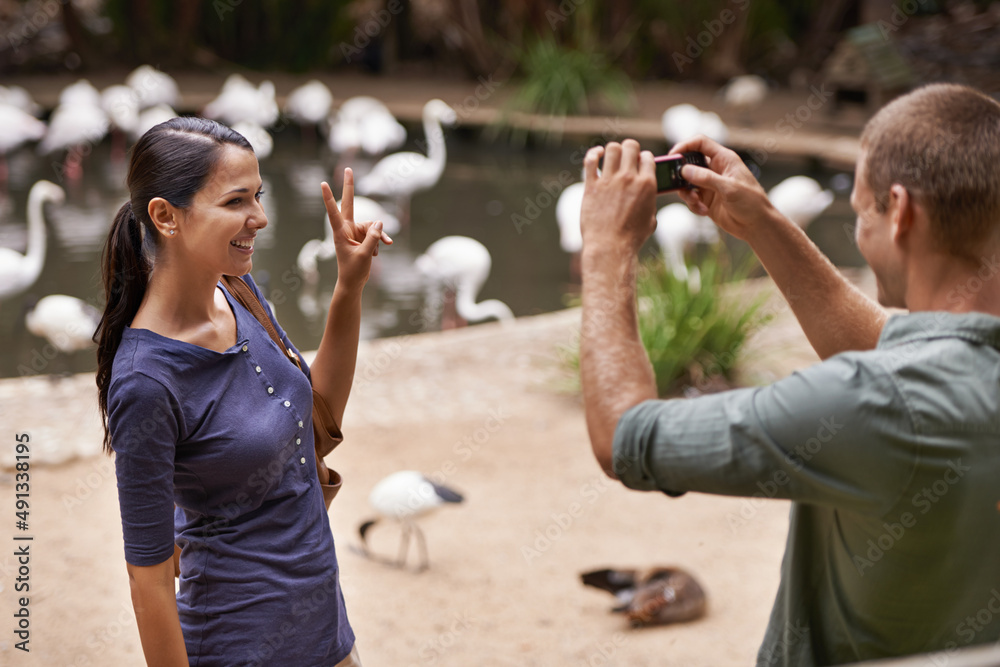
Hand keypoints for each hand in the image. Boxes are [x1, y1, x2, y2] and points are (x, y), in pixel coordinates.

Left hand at [322, 168, 392, 291]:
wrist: (354, 282)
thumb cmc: (353, 270)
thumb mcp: (365, 254)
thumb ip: (373, 237)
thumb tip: (380, 221)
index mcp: (340, 232)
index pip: (334, 211)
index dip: (329, 198)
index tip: (323, 184)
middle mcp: (347, 229)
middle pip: (350, 204)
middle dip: (350, 187)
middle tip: (348, 169)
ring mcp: (355, 232)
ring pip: (371, 226)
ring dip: (378, 238)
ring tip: (376, 252)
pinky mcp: (363, 237)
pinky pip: (375, 234)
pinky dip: (378, 243)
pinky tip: (376, 254)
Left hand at [580, 139, 656, 256]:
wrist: (610, 248)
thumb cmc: (632, 238)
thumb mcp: (651, 219)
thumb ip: (650, 202)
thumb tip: (648, 196)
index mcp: (647, 184)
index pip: (647, 156)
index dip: (643, 159)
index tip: (639, 164)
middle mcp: (628, 178)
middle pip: (630, 146)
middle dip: (630, 149)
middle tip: (626, 158)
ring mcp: (609, 181)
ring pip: (612, 148)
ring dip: (613, 151)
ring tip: (612, 158)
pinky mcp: (591, 186)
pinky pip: (590, 160)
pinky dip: (594, 154)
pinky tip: (597, 156)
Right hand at [668, 135, 773, 241]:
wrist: (757, 225)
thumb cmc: (751, 202)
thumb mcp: (729, 188)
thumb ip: (706, 178)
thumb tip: (684, 170)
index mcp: (724, 159)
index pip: (700, 143)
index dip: (685, 146)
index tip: (673, 156)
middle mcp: (714, 169)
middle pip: (689, 163)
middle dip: (681, 173)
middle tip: (675, 182)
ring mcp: (709, 185)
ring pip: (686, 182)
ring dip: (687, 193)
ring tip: (696, 201)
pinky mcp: (706, 199)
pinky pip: (690, 198)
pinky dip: (693, 205)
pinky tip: (704, 211)